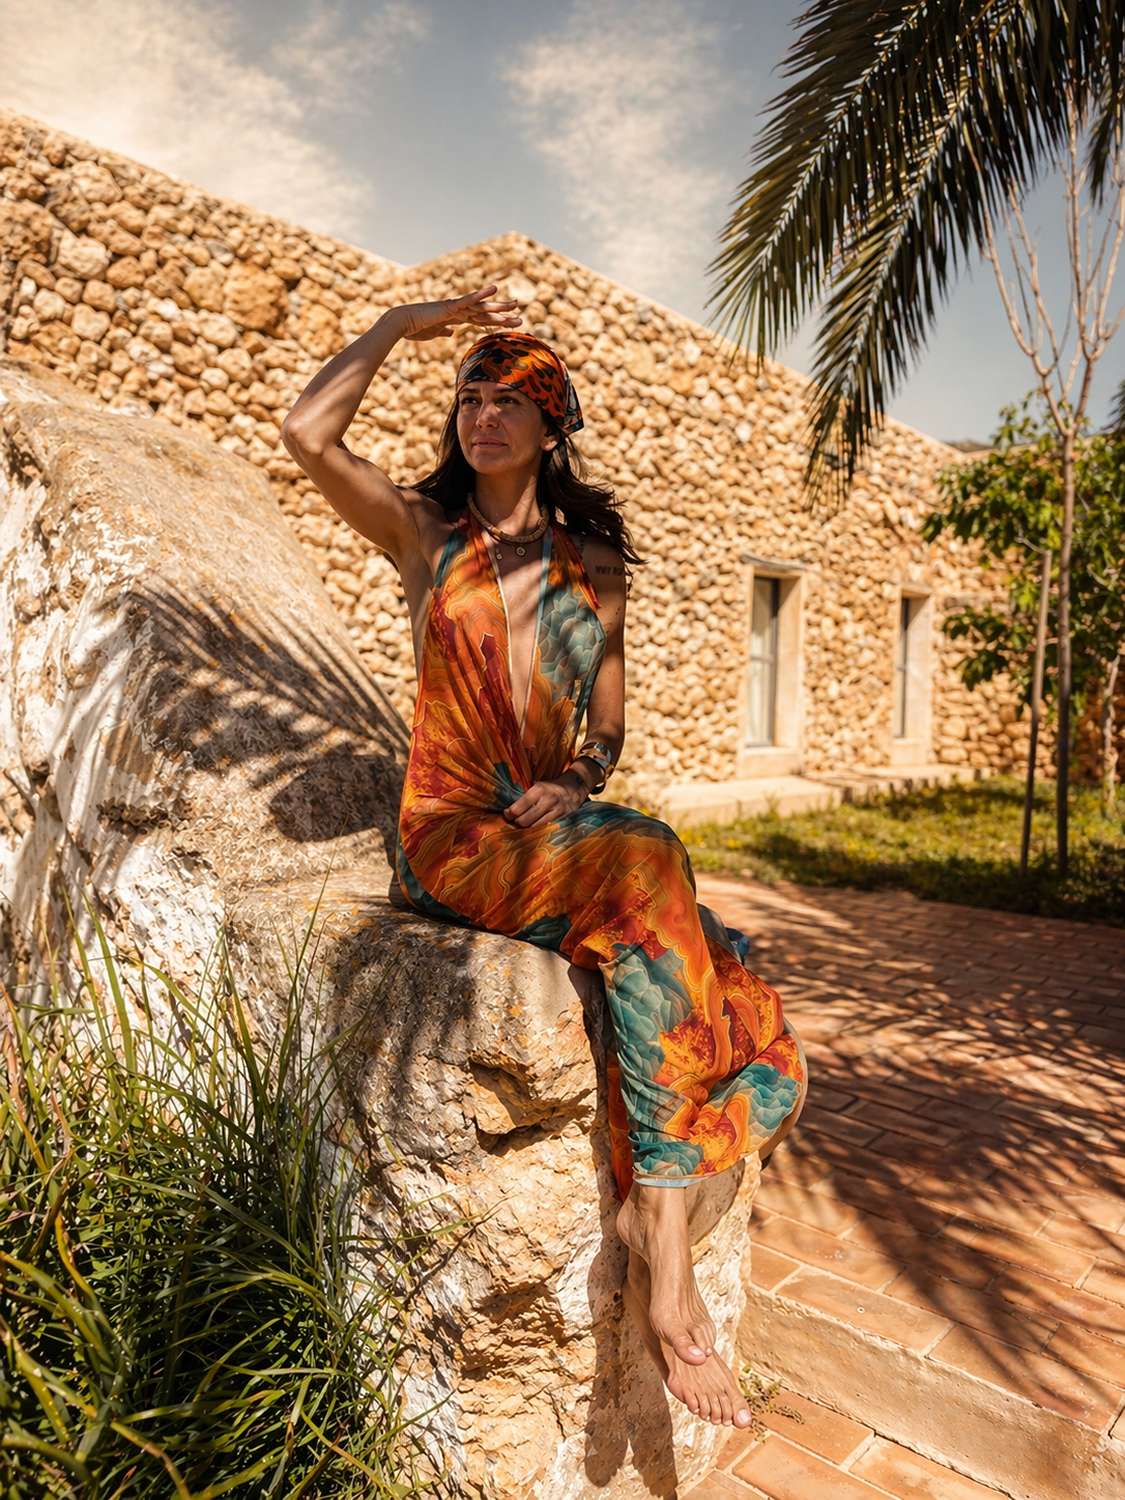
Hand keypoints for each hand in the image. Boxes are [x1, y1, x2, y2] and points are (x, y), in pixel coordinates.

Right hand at [391, 283, 523, 342]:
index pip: (480, 320)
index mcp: (456, 317)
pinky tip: (493, 289)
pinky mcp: (449, 307)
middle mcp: (459, 310)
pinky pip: (468, 300)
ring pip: (481, 308)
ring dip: (499, 307)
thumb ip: (444, 331)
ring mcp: (455, 307)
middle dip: (503, 314)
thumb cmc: (415, 328)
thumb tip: (452, 333)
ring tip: (515, 304)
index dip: (495, 322)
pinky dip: (480, 295)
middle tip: (520, 315)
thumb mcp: (434, 333)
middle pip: (485, 313)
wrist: (402, 323)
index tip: (510, 324)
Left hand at [503, 772, 588, 828]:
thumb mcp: (538, 786)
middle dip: (515, 823)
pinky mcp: (561, 818)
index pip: (518, 807)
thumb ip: (526, 797)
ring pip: (534, 827)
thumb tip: (508, 810)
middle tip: (512, 822)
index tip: (506, 814)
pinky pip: (544, 828)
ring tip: (522, 825)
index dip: (509, 814)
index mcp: (538, 789)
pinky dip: (536, 830)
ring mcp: (555, 810)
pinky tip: (533, 828)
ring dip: (525, 828)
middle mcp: (547, 800)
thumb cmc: (551, 787)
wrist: (575, 787)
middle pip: (524, 820)